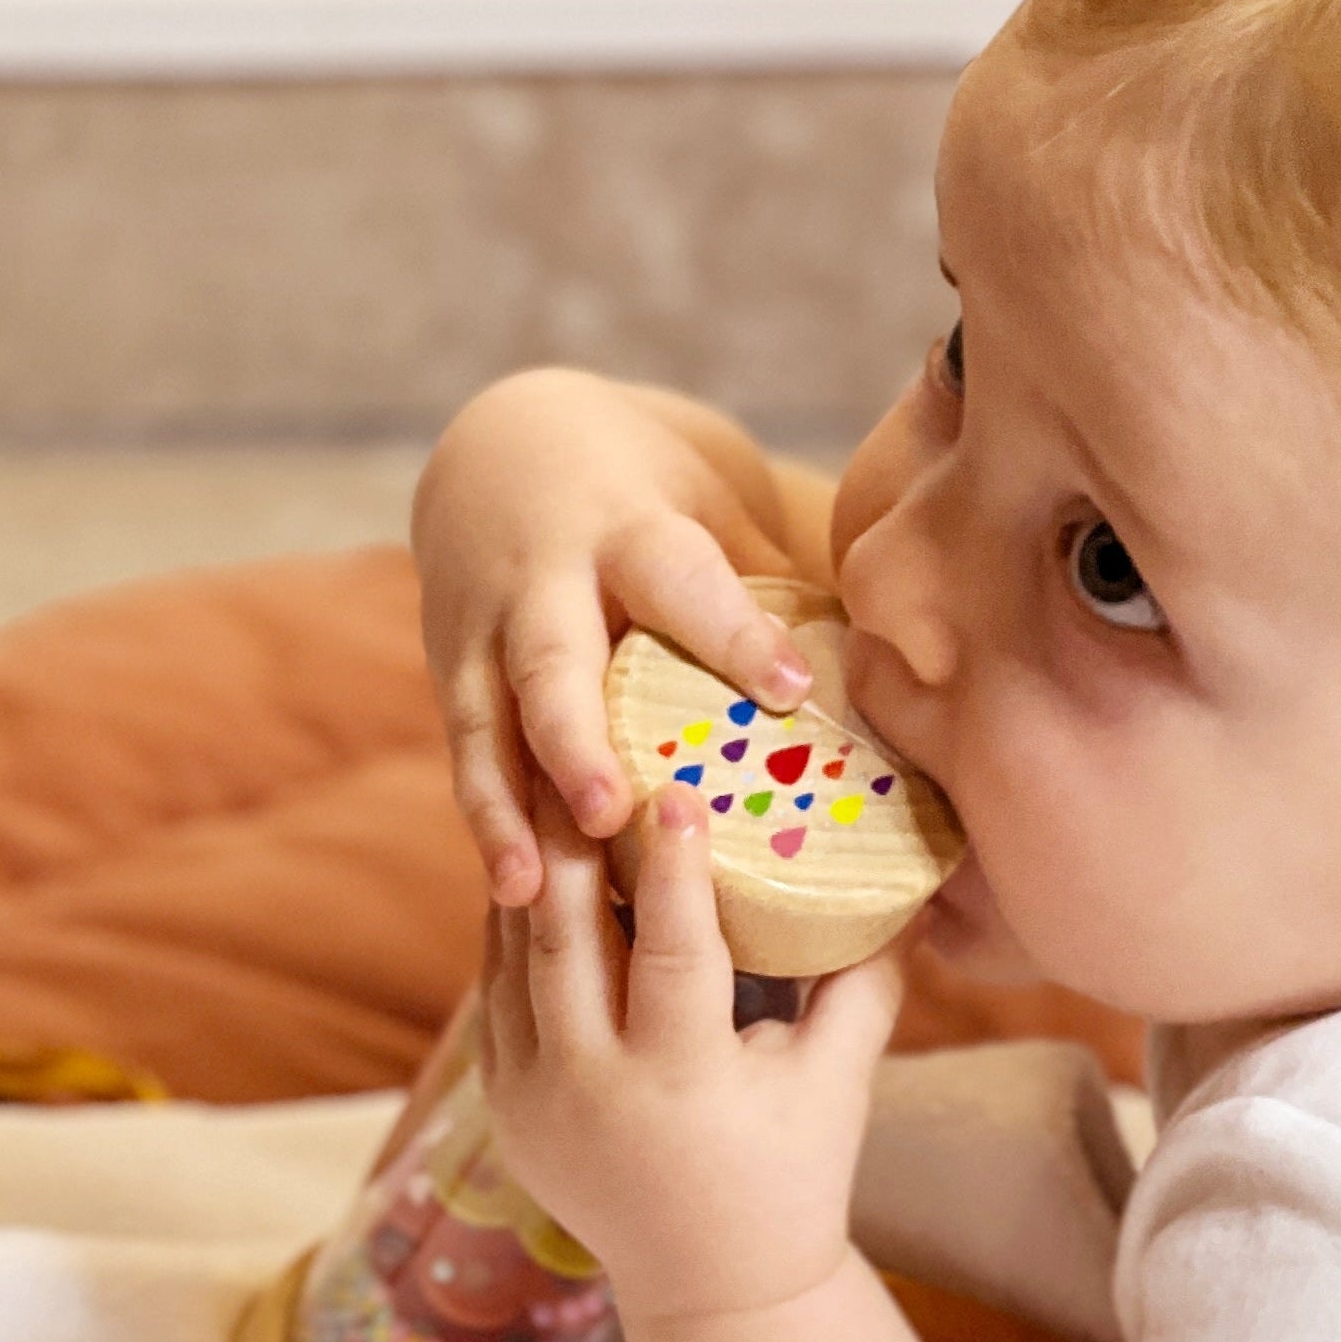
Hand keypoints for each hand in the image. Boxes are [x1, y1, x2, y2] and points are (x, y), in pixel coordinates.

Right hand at [412, 369, 818, 904]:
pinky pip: (466, 757)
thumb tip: (890, 675)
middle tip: (609, 812)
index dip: (733, 634)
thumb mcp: (711, 509)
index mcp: (629, 531)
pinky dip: (486, 824)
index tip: (789, 689)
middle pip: (552, 661)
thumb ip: (774, 588)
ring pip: (487, 725)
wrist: (506, 445)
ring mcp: (483, 632)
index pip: (681, 579)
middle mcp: (543, 581)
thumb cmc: (646, 497)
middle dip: (574, 739)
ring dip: (506, 809)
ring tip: (530, 887)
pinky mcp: (450, 675)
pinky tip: (512, 895)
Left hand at [476, 780, 905, 1320]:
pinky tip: (535, 860)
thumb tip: (905, 879)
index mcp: (679, 1081)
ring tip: (546, 780)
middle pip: (565, 933)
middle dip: (571, 836)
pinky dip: (514, 922)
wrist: (712, 1287)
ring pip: (514, 952)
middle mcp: (589, 1086)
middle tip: (581, 747)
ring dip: (532, 867)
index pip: (672, 951)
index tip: (676, 787)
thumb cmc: (793, 1173)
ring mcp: (532, 1096)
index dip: (673, 867)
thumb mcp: (838, 1081)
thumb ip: (865, 982)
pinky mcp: (504, 1100)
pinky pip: (498, 987)